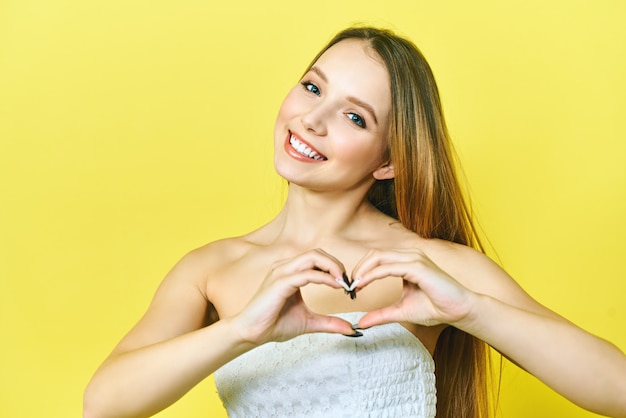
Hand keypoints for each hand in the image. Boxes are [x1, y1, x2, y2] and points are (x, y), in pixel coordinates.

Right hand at [232, 249, 354, 344]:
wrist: (251, 334)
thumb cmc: (273, 324)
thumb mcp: (309, 322)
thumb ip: (329, 322)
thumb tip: (350, 329)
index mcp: (290, 272)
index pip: (317, 258)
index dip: (335, 268)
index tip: (347, 285)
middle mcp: (285, 267)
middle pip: (317, 253)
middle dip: (336, 265)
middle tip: (348, 282)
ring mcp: (281, 273)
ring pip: (312, 257)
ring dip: (332, 267)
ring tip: (343, 283)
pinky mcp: (279, 283)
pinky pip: (306, 274)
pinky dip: (324, 278)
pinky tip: (335, 286)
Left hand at [351, 248, 475, 329]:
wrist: (460, 311)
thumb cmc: (436, 308)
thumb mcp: (401, 311)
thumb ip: (381, 315)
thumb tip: (361, 323)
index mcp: (406, 262)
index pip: (376, 259)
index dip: (361, 271)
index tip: (351, 288)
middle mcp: (409, 256)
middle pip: (374, 254)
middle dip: (358, 269)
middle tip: (348, 286)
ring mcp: (414, 258)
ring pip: (378, 257)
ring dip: (362, 271)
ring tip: (353, 286)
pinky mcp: (418, 266)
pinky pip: (388, 267)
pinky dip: (372, 275)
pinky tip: (363, 285)